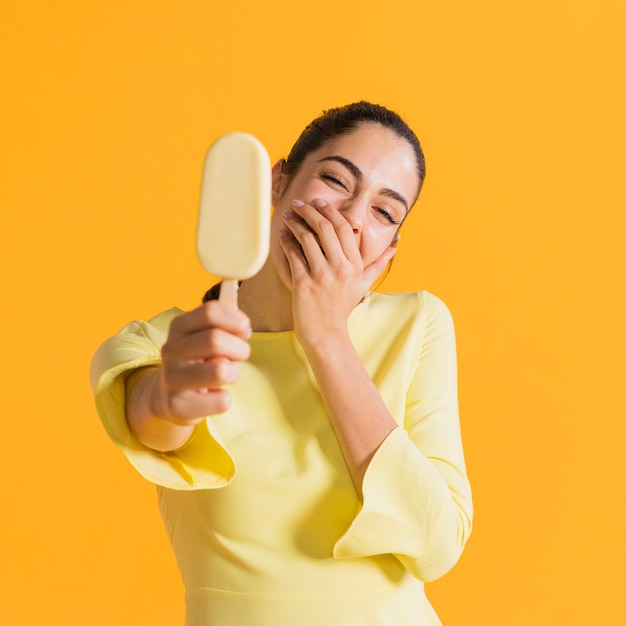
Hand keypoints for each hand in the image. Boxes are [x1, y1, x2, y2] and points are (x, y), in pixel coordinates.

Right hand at [151, 300, 251, 424]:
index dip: (236, 320)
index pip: (210, 312)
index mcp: (179, 327)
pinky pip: (220, 401)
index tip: (243, 332)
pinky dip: (225, 399)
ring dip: (233, 374)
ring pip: (219, 371)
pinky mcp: (178, 405)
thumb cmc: (196, 362)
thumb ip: (224, 327)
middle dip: (240, 349)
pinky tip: (214, 396)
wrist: (166, 398)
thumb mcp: (203, 337)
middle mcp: (171, 350)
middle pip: (216, 340)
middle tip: (240, 356)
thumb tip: (244, 329)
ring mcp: (172, 378)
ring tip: (227, 376)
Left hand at [279, 198, 395, 345]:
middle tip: (299, 204)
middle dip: (309, 211)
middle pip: (325, 227)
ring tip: (287, 216)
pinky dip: (286, 241)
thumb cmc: (342, 308)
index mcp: (356, 265)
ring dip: (295, 223)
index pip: (344, 228)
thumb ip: (378, 264)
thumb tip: (394, 246)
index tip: (318, 203)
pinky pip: (293, 255)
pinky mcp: (304, 283)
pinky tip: (282, 234)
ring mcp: (322, 275)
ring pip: (307, 238)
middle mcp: (341, 268)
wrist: (326, 334)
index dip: (330, 211)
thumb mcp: (364, 285)